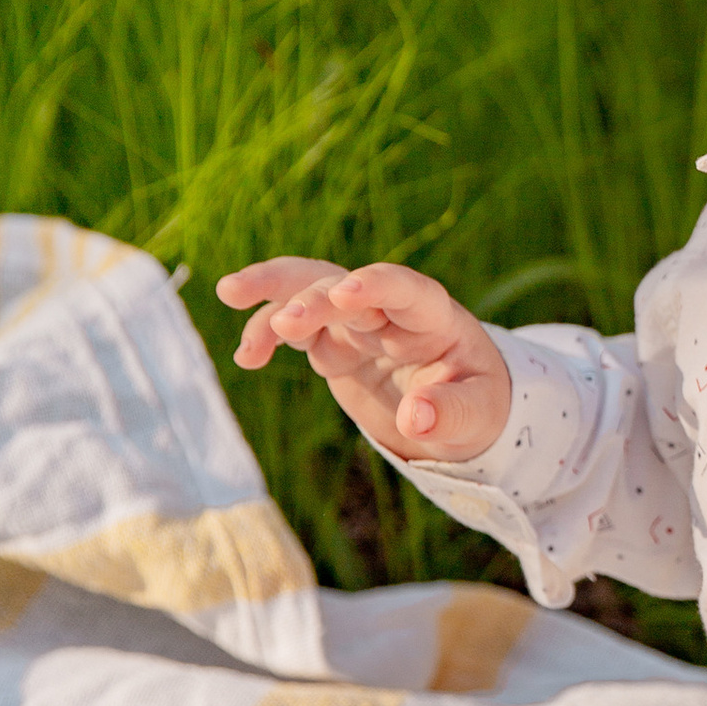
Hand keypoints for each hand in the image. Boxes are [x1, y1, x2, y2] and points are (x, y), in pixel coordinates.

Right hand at [215, 258, 511, 462]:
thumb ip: (449, 413)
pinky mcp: (334, 344)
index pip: (405, 289)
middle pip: (346, 287)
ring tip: (229, 292)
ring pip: (310, 289)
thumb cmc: (477, 403)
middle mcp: (390, 311)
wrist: (461, 409)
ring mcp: (358, 324)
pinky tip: (246, 358)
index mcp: (433, 318)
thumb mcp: (477, 415)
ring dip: (272, 288)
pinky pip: (295, 327)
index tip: (347, 292)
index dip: (377, 285)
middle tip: (284, 323)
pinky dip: (267, 333)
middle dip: (314, 298)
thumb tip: (417, 420)